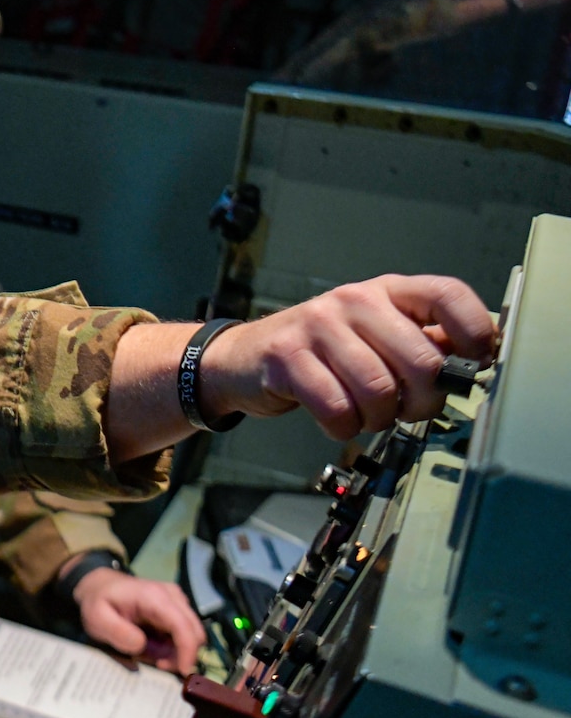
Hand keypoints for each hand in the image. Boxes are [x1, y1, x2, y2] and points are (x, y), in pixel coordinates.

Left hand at [70, 567, 203, 673]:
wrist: (99, 586)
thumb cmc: (98, 601)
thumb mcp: (97, 618)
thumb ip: (117, 631)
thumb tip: (141, 644)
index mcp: (155, 597)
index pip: (183, 626)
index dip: (188, 651)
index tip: (181, 671)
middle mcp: (173, 597)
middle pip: (195, 633)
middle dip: (180, 655)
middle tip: (155, 663)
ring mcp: (177, 602)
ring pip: (191, 636)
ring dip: (174, 651)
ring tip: (147, 653)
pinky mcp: (176, 611)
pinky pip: (183, 635)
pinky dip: (171, 646)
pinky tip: (151, 646)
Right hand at [199, 274, 494, 439]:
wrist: (244, 358)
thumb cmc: (321, 351)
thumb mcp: (375, 334)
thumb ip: (422, 342)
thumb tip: (473, 361)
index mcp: (386, 291)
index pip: (448, 294)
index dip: (474, 332)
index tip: (473, 363)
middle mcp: (354, 300)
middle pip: (421, 360)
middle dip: (423, 401)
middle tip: (410, 408)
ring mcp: (318, 326)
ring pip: (379, 390)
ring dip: (380, 418)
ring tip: (369, 415)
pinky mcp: (287, 358)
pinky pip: (337, 408)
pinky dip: (344, 427)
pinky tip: (340, 419)